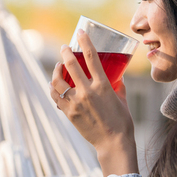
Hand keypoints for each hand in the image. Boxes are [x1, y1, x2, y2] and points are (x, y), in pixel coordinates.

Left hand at [49, 30, 138, 176]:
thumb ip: (119, 87)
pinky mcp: (69, 113)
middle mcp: (87, 91)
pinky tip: (54, 85)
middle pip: (71, 65)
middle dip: (65, 52)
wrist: (113, 143)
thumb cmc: (122, 122)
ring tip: (57, 67)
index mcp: (103, 85)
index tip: (80, 33)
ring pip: (57, 81)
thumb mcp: (123, 100)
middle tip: (64, 48)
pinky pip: (55, 97)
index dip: (84, 41)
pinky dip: (53, 89)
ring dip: (55, 71)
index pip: (92, 57)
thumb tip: (118, 79)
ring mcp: (76, 102)